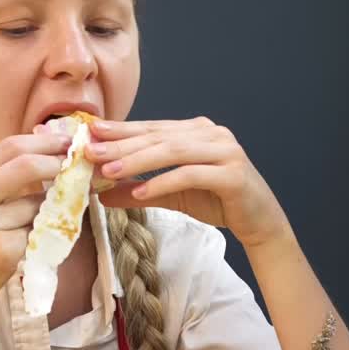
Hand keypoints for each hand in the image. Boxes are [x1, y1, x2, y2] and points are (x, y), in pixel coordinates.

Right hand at [0, 128, 69, 316]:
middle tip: (77, 166)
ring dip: (50, 209)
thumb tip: (48, 155)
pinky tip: (29, 246)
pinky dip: (42, 235)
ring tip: (41, 222)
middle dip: (57, 162)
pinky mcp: (2, 252)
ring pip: (37, 204)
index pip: (8, 147)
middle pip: (24, 165)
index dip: (44, 141)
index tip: (68, 142)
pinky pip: (37, 233)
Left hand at [85, 117, 291, 248]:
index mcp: (197, 130)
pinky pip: (190, 174)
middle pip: (159, 137)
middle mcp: (212, 133)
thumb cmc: (218, 201)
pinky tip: (140, 193)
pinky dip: (162, 183)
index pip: (153, 128)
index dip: (121, 130)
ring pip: (173, 151)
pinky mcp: (232, 173)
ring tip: (109, 172)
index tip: (90, 133)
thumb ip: (140, 190)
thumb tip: (101, 194)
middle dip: (122, 145)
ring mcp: (225, 150)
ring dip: (137, 161)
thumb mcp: (172, 195)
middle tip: (91, 152)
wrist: (258, 221)